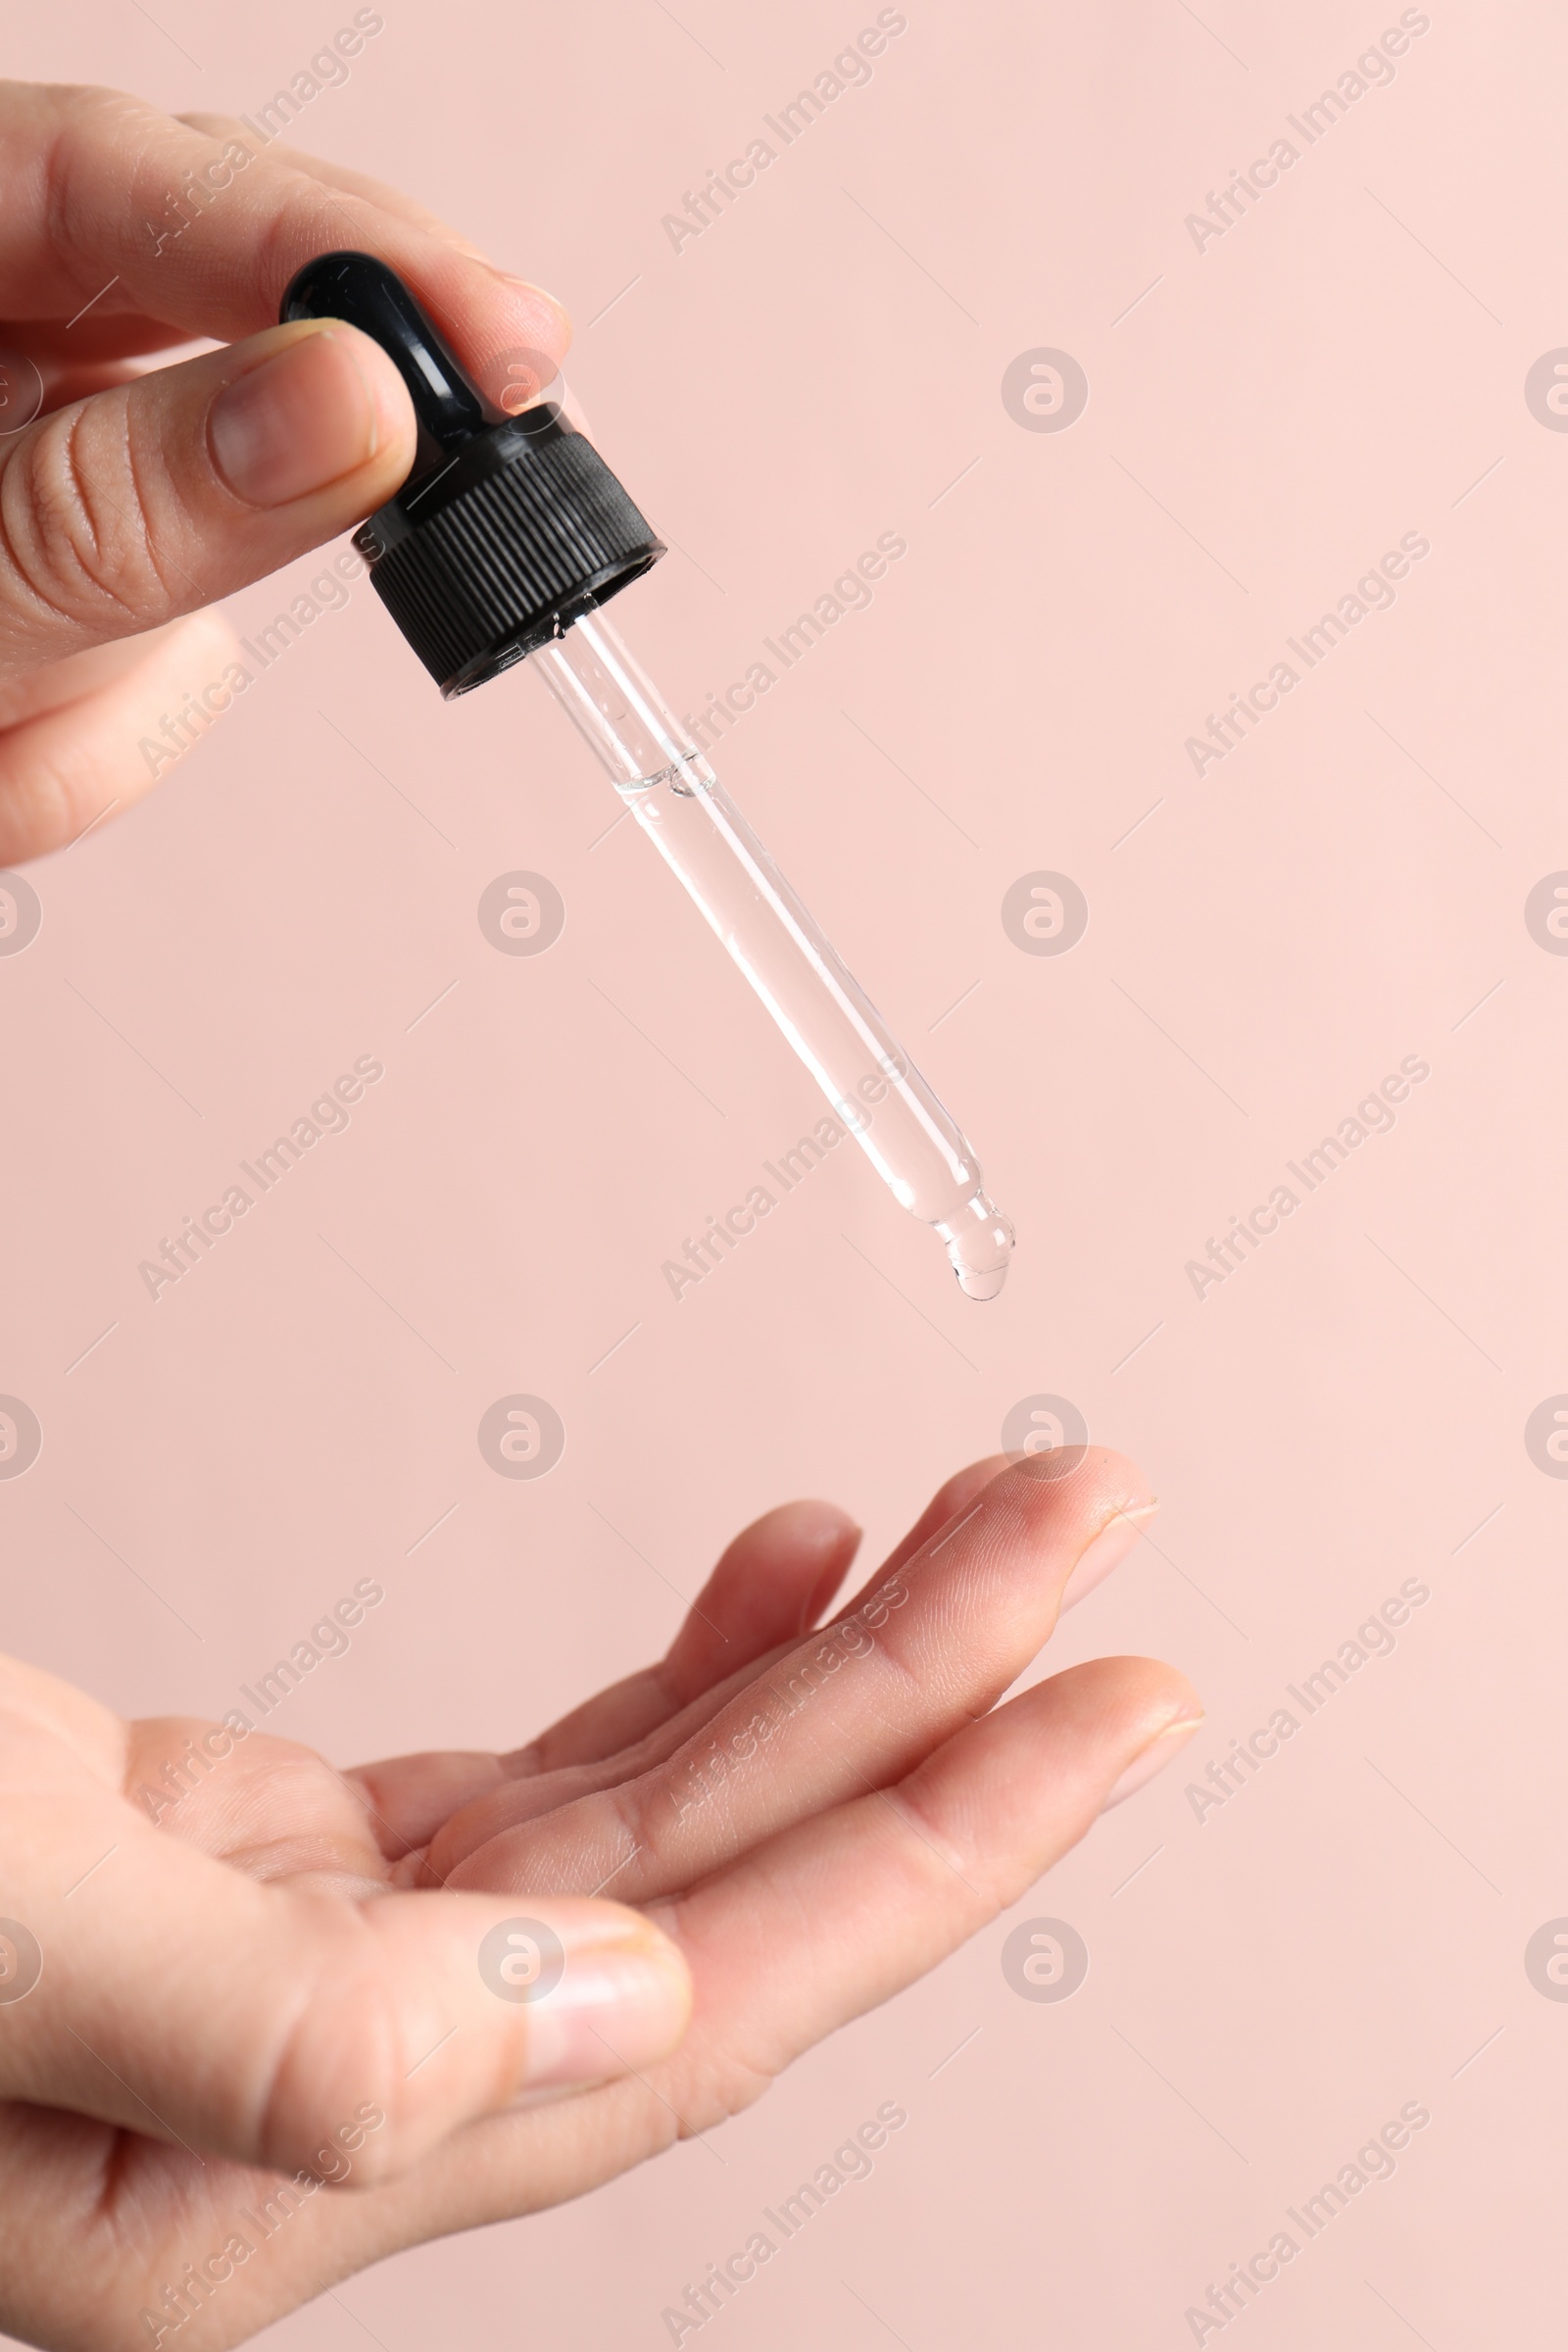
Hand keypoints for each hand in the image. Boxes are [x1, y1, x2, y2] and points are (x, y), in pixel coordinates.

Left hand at [0, 79, 567, 862]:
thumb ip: (134, 498)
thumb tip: (356, 405)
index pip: (151, 186)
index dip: (349, 253)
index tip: (508, 345)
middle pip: (212, 364)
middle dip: (216, 520)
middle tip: (320, 550)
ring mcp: (20, 466)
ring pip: (193, 563)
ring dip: (94, 692)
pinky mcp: (53, 583)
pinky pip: (154, 671)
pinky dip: (76, 749)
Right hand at [0, 1450, 1197, 2349]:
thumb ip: (278, 2029)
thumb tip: (598, 2030)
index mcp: (253, 2174)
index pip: (691, 2009)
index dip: (936, 1847)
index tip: (1110, 1695)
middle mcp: (306, 2093)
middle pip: (704, 1889)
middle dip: (922, 1699)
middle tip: (1086, 1530)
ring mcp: (295, 1966)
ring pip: (636, 1815)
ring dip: (819, 1662)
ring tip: (971, 1512)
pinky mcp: (253, 1855)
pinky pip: (531, 1774)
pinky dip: (671, 1665)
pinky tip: (775, 1572)